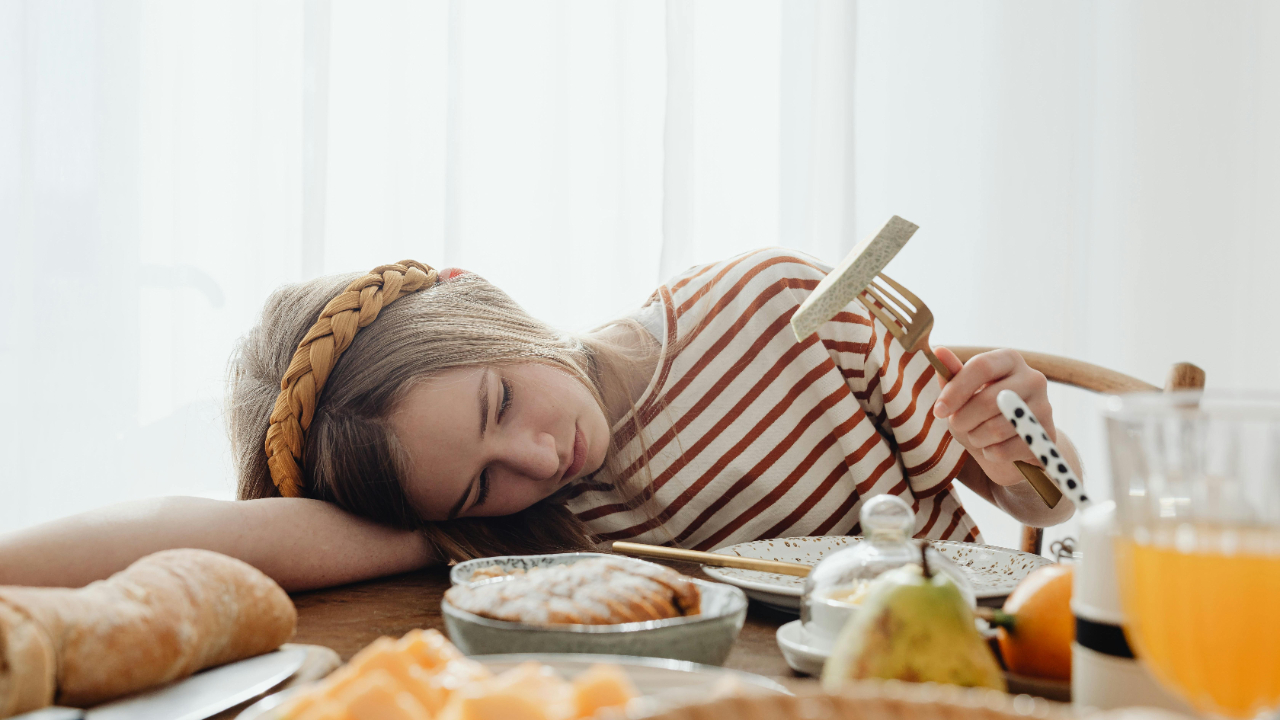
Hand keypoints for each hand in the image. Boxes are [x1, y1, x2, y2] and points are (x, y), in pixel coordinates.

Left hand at [931, 347, 1054, 486]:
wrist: (1012, 444)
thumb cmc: (981, 412)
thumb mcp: (963, 393)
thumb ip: (952, 375)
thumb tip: (939, 350)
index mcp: (1009, 360)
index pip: (982, 366)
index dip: (956, 390)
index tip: (939, 410)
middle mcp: (1032, 378)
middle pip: (988, 401)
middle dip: (962, 420)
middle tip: (957, 425)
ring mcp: (1044, 407)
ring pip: (996, 429)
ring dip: (975, 438)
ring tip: (976, 436)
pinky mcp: (1047, 436)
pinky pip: (1006, 450)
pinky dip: (990, 453)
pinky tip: (991, 448)